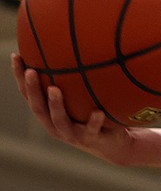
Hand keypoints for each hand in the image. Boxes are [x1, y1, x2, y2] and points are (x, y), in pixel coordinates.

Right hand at [11, 53, 134, 163]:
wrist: (114, 144)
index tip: (17, 56)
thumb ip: (75, 81)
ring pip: (60, 121)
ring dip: (56, 105)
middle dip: (32, 89)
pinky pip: (92, 130)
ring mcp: (73, 134)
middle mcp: (55, 125)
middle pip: (38, 108)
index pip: (29, 94)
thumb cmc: (94, 116)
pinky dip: (94, 121)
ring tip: (55, 89)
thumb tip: (74, 45)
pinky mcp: (92, 140)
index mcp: (49, 114)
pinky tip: (98, 112)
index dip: (20, 78)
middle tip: (31, 71)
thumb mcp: (82, 98)